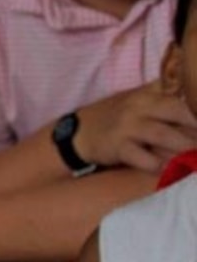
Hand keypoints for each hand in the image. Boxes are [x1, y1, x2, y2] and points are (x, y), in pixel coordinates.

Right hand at [73, 83, 196, 172]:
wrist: (77, 133)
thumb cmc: (114, 117)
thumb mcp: (137, 99)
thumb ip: (164, 97)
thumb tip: (194, 108)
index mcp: (148, 92)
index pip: (181, 91)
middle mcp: (138, 105)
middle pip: (177, 111)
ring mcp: (126, 126)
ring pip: (162, 134)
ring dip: (183, 147)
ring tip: (195, 158)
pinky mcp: (116, 146)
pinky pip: (141, 157)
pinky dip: (158, 165)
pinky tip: (170, 170)